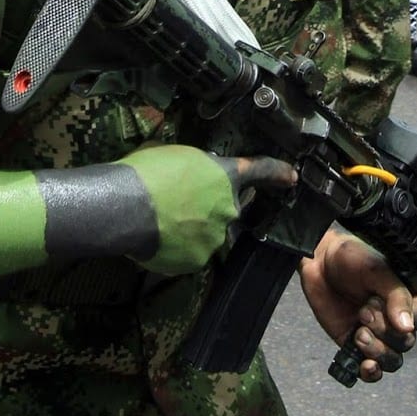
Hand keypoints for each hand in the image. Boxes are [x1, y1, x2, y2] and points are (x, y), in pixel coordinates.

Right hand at [118, 145, 294, 275]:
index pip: (260, 171)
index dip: (277, 173)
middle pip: (224, 209)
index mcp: (225, 177)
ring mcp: (214, 238)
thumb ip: (194, 165)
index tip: (291, 177)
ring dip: (190, 229)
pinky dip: (176, 248)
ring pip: (205, 234)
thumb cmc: (147, 171)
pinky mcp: (196, 261)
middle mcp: (227, 208)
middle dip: (205, 208)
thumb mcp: (175, 154)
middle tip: (176, 202)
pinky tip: (157, 239)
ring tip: (160, 221)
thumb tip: (189, 171)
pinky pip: (189, 254)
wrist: (126, 206)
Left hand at [299, 229, 416, 382]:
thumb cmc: (352, 257)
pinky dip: (371, 373)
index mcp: (407, 299)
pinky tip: (365, 366)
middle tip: (363, 311)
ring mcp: (377, 335)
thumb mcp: (376, 270)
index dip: (401, 319)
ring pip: (392, 360)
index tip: (376, 302)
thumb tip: (408, 327)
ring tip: (359, 334)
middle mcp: (395, 320)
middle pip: (405, 343)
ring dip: (377, 352)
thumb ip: (395, 296)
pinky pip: (372, 370)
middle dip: (383, 331)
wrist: (319, 261)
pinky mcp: (356, 345)